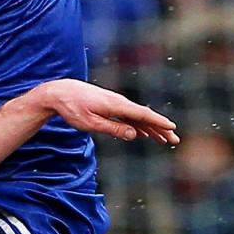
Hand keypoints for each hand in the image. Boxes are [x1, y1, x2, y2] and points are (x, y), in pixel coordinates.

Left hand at [39, 80, 179, 145]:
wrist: (59, 92)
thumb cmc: (73, 109)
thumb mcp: (91, 123)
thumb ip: (113, 129)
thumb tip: (135, 135)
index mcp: (116, 105)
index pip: (143, 114)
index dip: (158, 122)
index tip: (172, 128)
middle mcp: (119, 102)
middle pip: (144, 116)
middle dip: (160, 129)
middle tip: (174, 141)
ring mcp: (115, 103)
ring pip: (137, 117)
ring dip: (151, 128)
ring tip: (164, 140)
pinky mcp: (109, 106)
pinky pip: (128, 116)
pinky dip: (138, 125)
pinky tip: (143, 133)